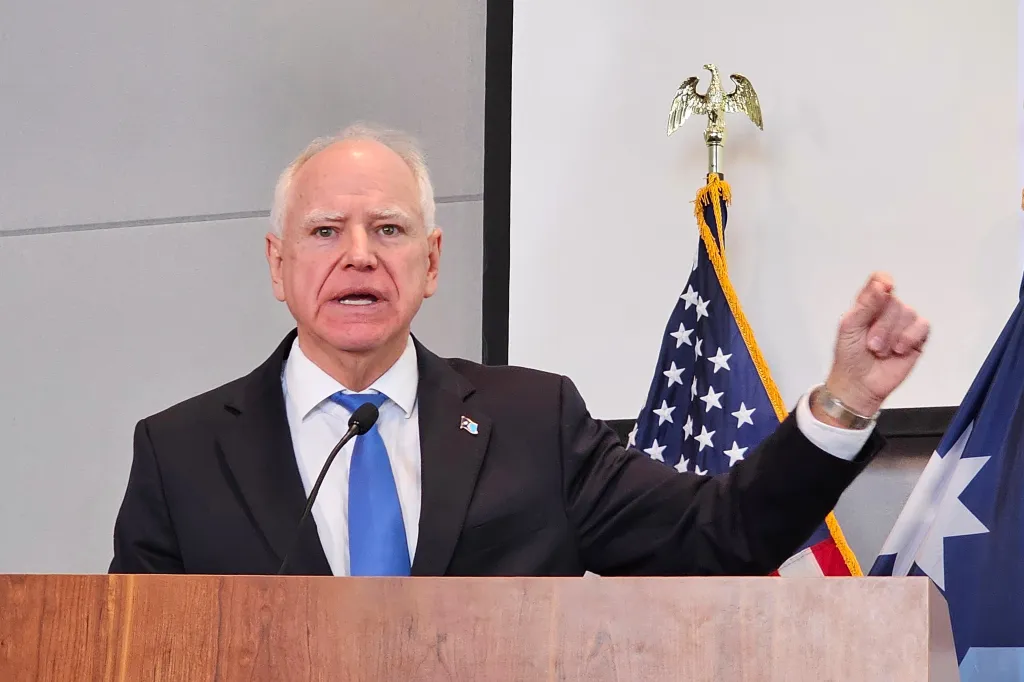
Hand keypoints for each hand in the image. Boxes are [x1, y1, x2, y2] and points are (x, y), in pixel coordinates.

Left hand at [823, 272, 928, 416]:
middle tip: (870, 344)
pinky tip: (898, 350)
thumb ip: (865, 305)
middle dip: (881, 326)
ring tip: (880, 351)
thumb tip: (880, 285)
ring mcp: (902, 324)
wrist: (859, 383)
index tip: (883, 288)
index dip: (883, 282)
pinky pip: (922, 326)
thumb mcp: (849, 328)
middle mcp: (886, 311)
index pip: (879, 282)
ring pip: (908, 313)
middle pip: (894, 301)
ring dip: (892, 335)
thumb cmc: (849, 356)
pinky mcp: (916, 338)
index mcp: (867, 304)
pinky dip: (909, 338)